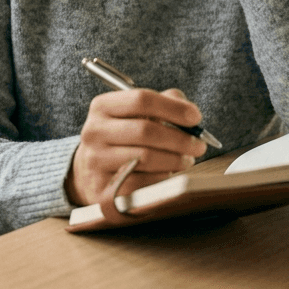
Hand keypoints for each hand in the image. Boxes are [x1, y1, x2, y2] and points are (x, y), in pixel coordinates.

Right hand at [66, 87, 206, 206]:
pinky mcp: (102, 189)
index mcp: (102, 106)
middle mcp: (94, 131)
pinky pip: (142, 183)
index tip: (195, 118)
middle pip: (146, 130)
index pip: (141, 99)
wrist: (90, 173)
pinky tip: (168, 174)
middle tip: (199, 145)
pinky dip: (162, 178)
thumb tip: (189, 110)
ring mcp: (95, 161)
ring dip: (175, 160)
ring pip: (146, 158)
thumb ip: (164, 103)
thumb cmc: (122, 139)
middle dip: (180, 138)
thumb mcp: (134, 114)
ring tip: (186, 160)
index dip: (173, 108)